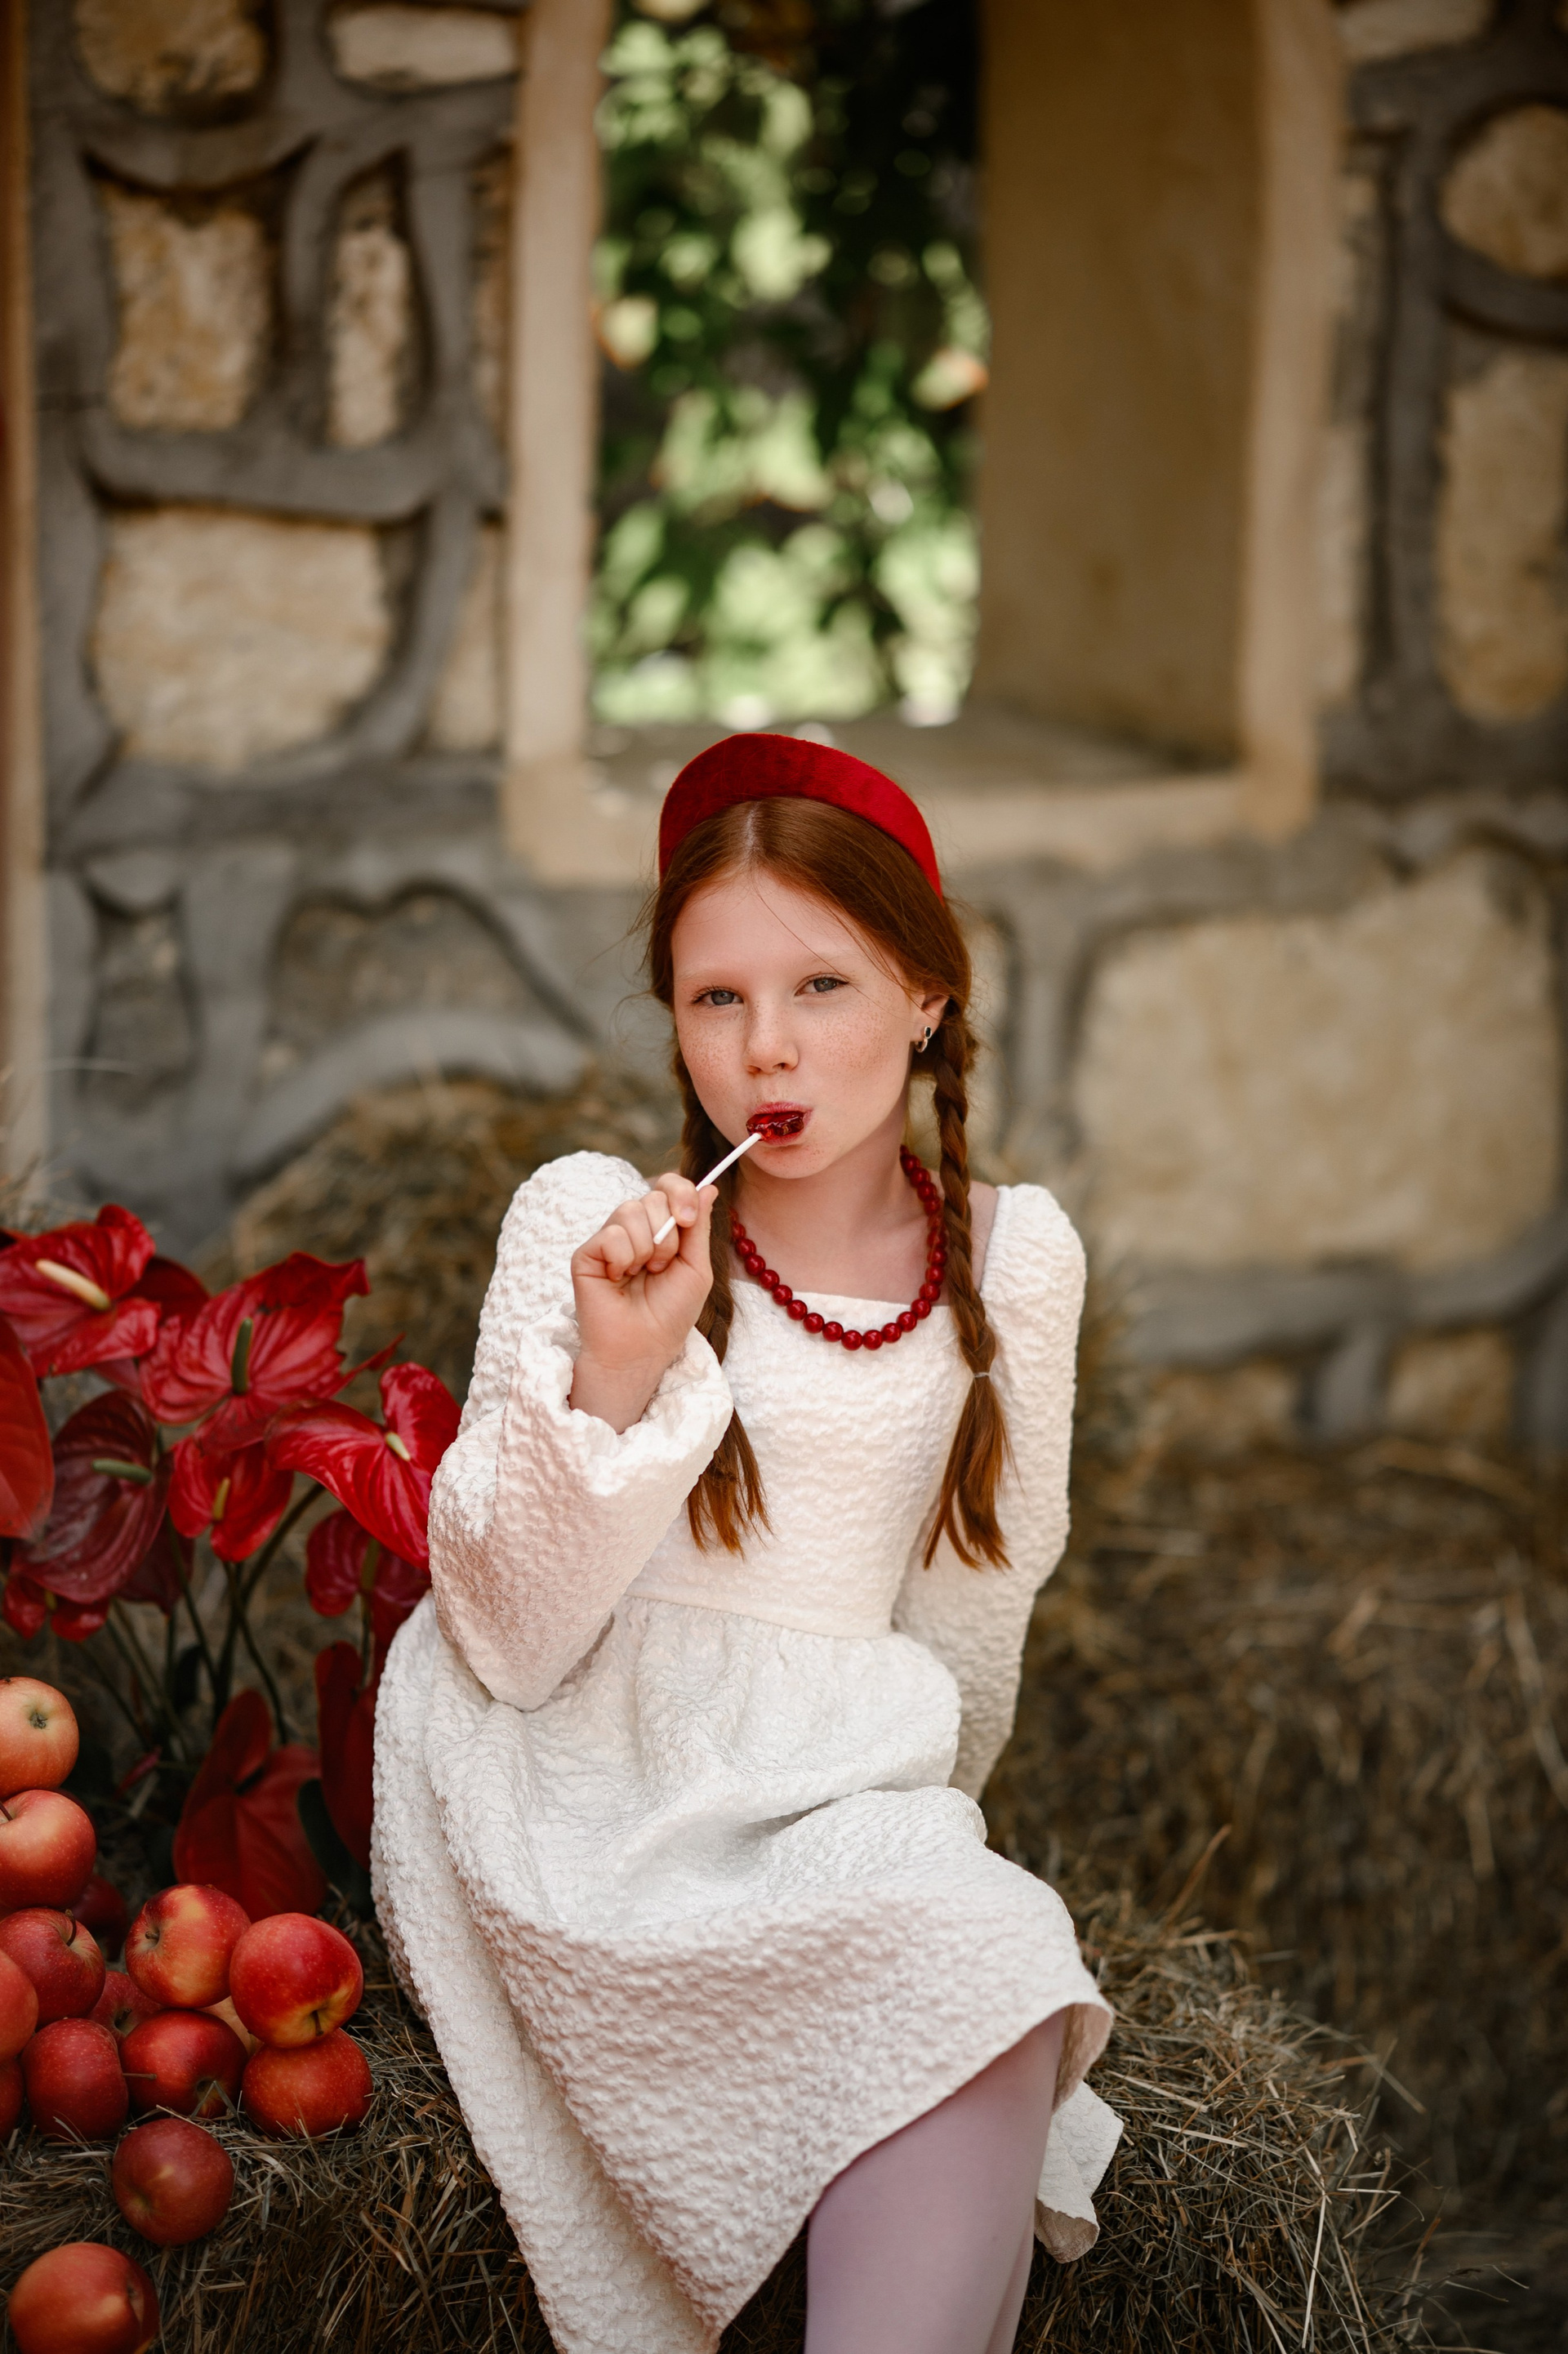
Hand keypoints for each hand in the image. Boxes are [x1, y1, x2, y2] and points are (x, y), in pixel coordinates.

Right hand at [568, 1173, 717, 1431]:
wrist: (643, 1347)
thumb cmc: (671, 1312)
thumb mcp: (696, 1267)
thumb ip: (699, 1226)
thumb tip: (709, 1186)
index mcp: (661, 1227)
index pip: (668, 1185)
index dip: (680, 1191)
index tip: (688, 1218)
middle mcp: (634, 1228)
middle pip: (653, 1196)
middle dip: (668, 1234)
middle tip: (662, 1266)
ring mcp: (609, 1239)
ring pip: (630, 1210)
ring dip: (647, 1249)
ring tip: (641, 1275)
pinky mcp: (587, 1253)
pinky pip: (611, 1235)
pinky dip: (623, 1259)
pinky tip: (619, 1278)